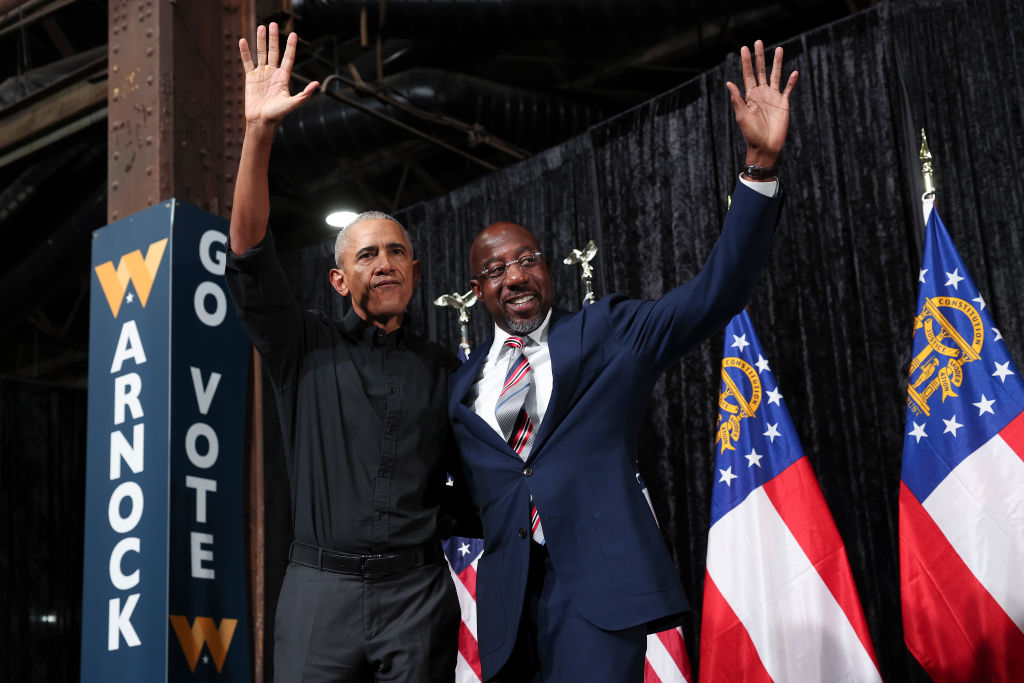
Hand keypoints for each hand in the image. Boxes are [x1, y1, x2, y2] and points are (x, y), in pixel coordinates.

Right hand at [238, 23, 318, 126]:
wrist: (261, 121)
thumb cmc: (277, 115)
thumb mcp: (292, 103)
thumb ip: (304, 94)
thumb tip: (316, 84)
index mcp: (283, 78)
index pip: (288, 58)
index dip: (290, 46)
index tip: (293, 34)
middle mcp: (273, 73)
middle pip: (274, 51)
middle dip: (274, 38)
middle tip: (273, 24)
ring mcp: (261, 74)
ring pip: (261, 53)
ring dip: (260, 40)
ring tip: (261, 27)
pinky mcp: (250, 78)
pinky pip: (247, 62)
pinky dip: (245, 52)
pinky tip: (243, 41)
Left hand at [726, 40, 797, 168]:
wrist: (765, 147)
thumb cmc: (751, 134)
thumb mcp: (742, 117)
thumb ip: (737, 100)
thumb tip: (729, 83)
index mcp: (750, 96)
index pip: (748, 74)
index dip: (746, 61)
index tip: (744, 48)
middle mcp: (761, 93)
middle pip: (761, 71)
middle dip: (760, 56)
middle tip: (759, 41)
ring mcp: (773, 97)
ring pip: (776, 75)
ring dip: (777, 63)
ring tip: (779, 49)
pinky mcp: (783, 103)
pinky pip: (788, 89)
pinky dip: (791, 81)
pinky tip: (794, 72)